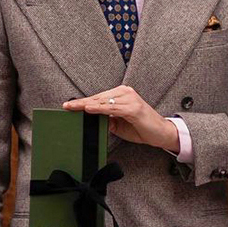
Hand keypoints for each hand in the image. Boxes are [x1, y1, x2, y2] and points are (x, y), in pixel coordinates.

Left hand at [63, 86, 179, 152]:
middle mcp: (125, 93)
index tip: (69, 105)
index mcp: (121, 95)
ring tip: (73, 108)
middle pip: (98, 97)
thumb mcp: (119, 125)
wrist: (161, 134)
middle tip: (66, 106)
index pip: (98, 98)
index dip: (83, 102)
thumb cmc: (141, 128)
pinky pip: (112, 108)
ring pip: (103, 101)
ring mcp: (130, 99)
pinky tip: (89, 109)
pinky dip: (100, 109)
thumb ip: (107, 120)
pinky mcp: (133, 108)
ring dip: (87, 105)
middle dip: (81, 103)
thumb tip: (92, 119)